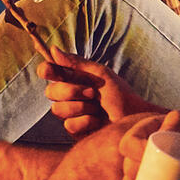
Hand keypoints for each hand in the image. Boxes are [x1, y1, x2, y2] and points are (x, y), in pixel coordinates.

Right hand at [39, 47, 158, 136]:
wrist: (134, 118)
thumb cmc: (120, 94)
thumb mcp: (100, 73)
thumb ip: (76, 62)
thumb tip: (53, 49)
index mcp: (71, 78)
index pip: (48, 72)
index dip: (45, 70)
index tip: (50, 71)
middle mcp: (67, 95)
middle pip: (50, 92)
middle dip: (71, 92)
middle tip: (92, 92)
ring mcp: (70, 113)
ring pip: (57, 110)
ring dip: (81, 108)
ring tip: (98, 108)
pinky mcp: (75, 129)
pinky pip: (69, 125)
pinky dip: (86, 121)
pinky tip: (98, 121)